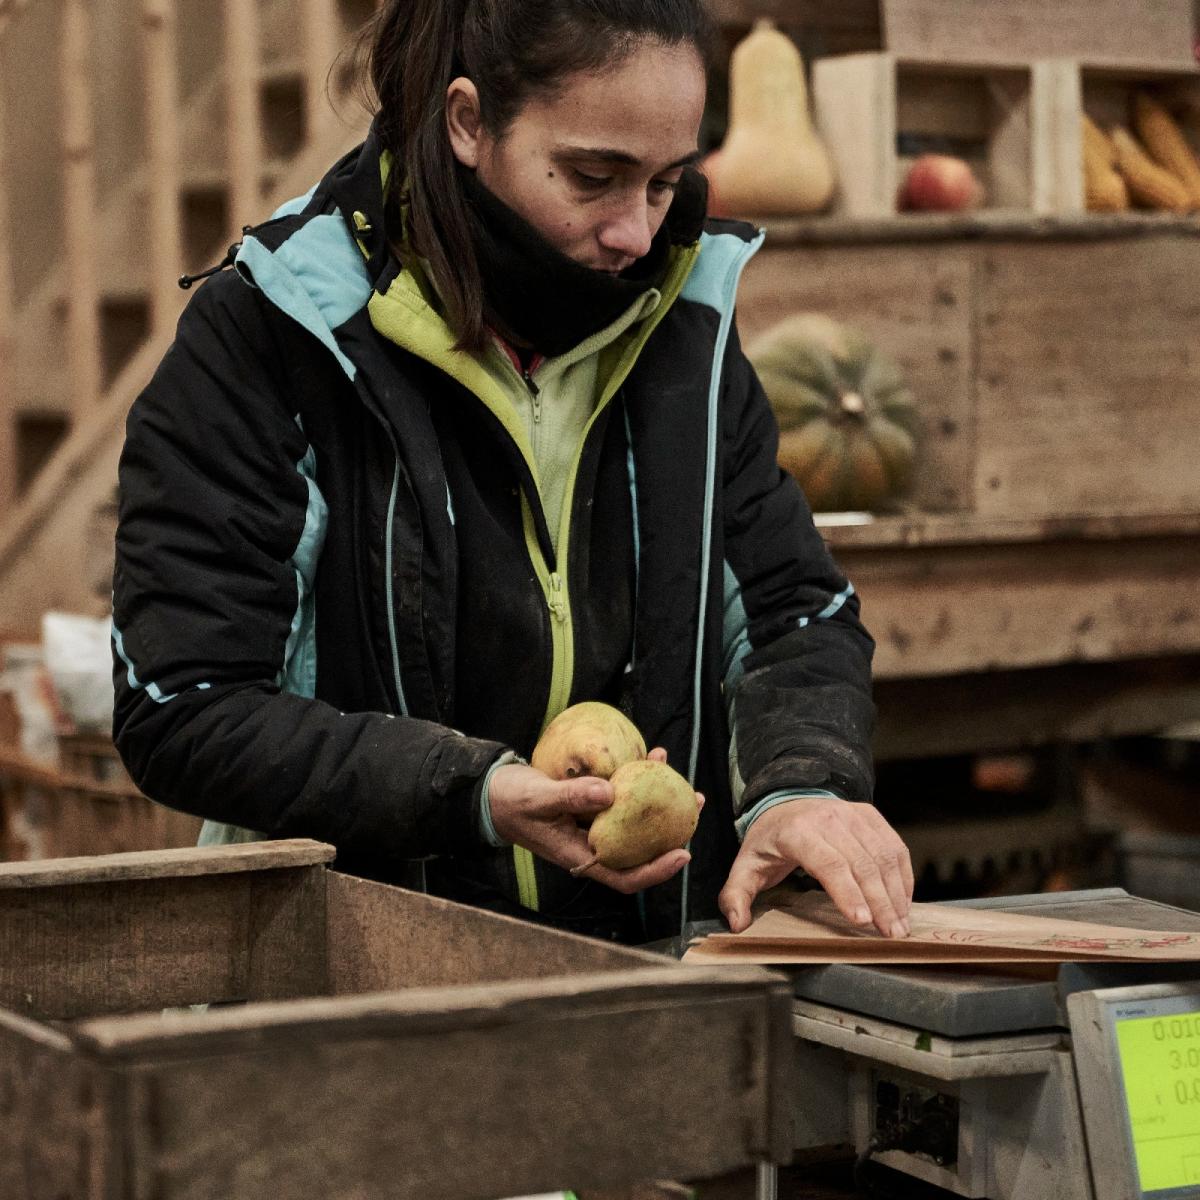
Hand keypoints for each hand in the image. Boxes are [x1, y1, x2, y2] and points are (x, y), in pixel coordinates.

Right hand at [487, 747, 703, 894]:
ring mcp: (593, 828)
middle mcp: (592, 846)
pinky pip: (622, 800)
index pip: (625, 876)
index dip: (657, 871)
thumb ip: (572, 795)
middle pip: (639, 850)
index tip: (683, 854)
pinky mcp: (591, 808)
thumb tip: (611, 792)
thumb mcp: (539, 798)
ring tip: (683, 782)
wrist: (491, 792)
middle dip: (670, 832)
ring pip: (634, 823)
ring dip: (659, 804)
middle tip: (694, 805)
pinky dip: (638, 782)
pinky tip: (651, 757)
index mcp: (580, 856)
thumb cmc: (510, 801)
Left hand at [718, 796, 913, 937]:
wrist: (786, 799)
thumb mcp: (745, 865)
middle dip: (880, 902)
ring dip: (896, 893)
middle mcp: (828, 818)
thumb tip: (737, 924)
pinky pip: (893, 846)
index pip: (829, 864)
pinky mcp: (869, 815)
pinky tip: (903, 902)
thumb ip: (736, 895)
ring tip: (901, 926)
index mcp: (797, 832)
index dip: (847, 893)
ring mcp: (852, 814)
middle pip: (862, 864)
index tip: (862, 921)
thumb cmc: (769, 840)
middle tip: (891, 934)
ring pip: (883, 856)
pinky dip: (902, 876)